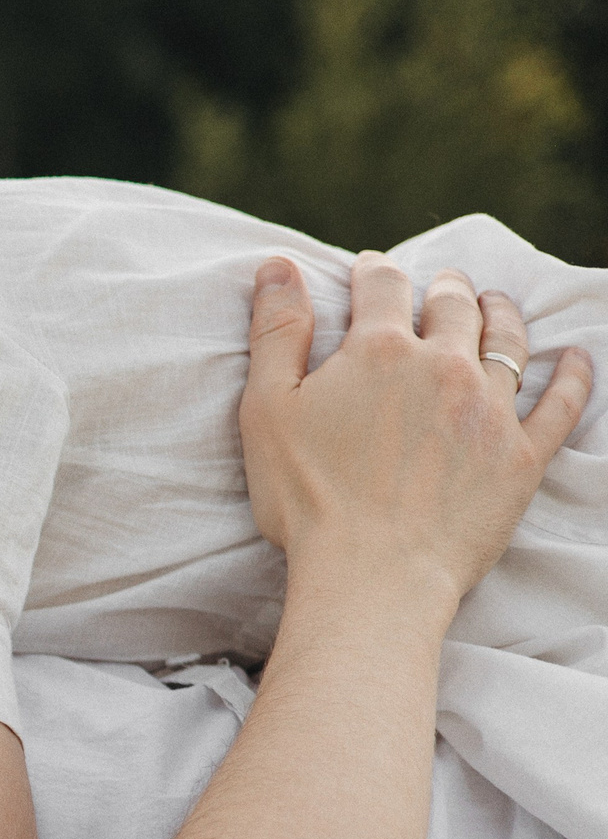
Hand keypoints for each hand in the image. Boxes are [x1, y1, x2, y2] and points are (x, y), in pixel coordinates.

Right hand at [242, 255, 592, 606]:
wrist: (372, 574)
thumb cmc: (307, 498)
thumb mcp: (266, 409)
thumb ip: (275, 332)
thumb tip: (277, 264)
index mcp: (377, 350)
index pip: (382, 286)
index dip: (372, 271)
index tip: (368, 270)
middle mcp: (443, 366)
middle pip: (452, 306)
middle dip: (444, 289)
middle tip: (440, 286)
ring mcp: (491, 408)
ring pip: (507, 341)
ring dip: (501, 314)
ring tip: (496, 305)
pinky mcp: (523, 454)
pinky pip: (561, 403)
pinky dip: (571, 375)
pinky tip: (573, 360)